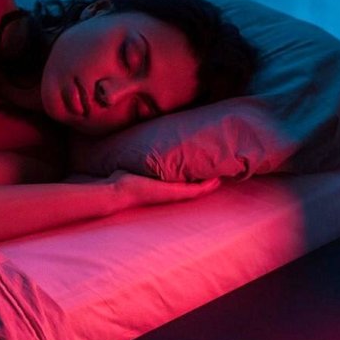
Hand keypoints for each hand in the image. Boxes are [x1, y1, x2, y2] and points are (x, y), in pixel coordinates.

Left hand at [106, 170, 220, 208]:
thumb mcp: (136, 166)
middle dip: (206, 180)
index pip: (183, 182)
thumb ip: (142, 159)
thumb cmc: (124, 180)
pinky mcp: (173, 194)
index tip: (204, 167)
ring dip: (210, 184)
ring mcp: (173, 194)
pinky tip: (215, 182)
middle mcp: (170, 192)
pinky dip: (205, 187)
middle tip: (219, 172)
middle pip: (194, 188)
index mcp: (163, 186)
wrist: (118, 191)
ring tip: (222, 177)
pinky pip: (194, 191)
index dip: (195, 176)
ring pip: (198, 190)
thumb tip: (138, 145)